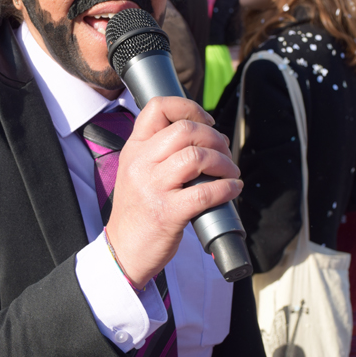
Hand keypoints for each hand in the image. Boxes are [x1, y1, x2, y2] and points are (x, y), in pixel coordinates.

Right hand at [106, 97, 241, 287]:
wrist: (124, 249)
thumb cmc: (138, 211)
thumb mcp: (137, 171)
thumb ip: (160, 151)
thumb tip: (207, 135)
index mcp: (134, 149)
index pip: (156, 108)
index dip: (188, 107)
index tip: (206, 122)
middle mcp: (140, 164)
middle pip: (185, 130)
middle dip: (214, 137)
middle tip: (224, 151)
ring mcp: (152, 188)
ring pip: (197, 157)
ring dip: (224, 162)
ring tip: (230, 172)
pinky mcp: (167, 213)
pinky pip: (205, 193)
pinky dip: (226, 188)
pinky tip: (232, 189)